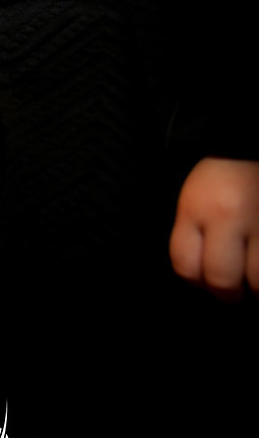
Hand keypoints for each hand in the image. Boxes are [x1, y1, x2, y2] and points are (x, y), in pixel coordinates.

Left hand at [170, 157, 258, 300]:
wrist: (250, 145)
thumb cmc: (223, 177)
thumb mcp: (194, 199)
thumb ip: (192, 233)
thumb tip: (200, 276)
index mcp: (197, 208)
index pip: (185, 264)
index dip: (194, 280)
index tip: (203, 281)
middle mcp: (230, 216)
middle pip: (222, 278)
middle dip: (226, 292)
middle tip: (232, 291)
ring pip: (258, 280)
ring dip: (256, 286)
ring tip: (254, 280)